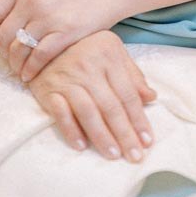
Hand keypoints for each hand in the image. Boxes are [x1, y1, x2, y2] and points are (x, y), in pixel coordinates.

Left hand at [0, 0, 121, 78]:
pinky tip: (29, 74)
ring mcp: (48, 18)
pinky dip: (31, 70)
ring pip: (19, 49)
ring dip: (14, 63)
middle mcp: (32, 0)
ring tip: (17, 67)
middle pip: (3, 34)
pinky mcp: (65, 33)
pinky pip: (39, 58)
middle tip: (6, 55)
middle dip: (1, 49)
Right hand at [27, 31, 156, 160]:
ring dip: (101, 136)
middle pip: (110, 106)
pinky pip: (61, 113)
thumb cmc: (84, 47)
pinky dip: (71, 130)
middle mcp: (89, 66)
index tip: (147, 141)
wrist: (44, 40)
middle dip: (124, 134)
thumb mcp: (112, 51)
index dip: (139, 119)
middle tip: (134, 156)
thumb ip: (132, 74)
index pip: (127, 94)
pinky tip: (81, 146)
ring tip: (113, 155)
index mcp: (109, 56)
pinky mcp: (48, 89)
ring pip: (88, 111)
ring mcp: (68, 78)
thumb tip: (151, 97)